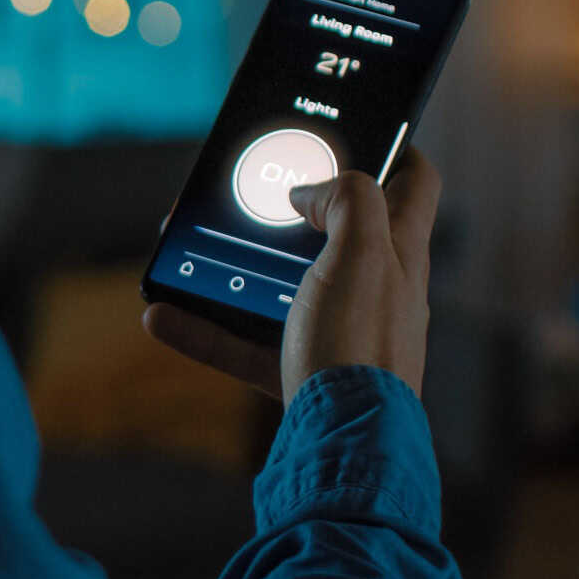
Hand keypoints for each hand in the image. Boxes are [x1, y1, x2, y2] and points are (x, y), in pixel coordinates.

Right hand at [143, 148, 441, 404]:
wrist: (345, 451)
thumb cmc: (363, 348)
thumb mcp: (365, 251)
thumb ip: (347, 199)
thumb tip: (314, 193)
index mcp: (401, 254)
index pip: (416, 183)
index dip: (394, 147)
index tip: (356, 128)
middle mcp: (378, 292)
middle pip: (336, 232)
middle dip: (289, 210)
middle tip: (248, 191)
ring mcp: (341, 335)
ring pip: (281, 287)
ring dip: (233, 268)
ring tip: (192, 250)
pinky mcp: (304, 376)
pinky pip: (246, 344)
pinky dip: (205, 329)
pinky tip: (163, 317)